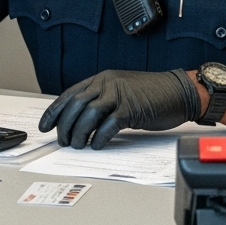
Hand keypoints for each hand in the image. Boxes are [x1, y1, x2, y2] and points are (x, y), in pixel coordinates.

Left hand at [39, 69, 200, 149]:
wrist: (179, 92)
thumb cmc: (152, 94)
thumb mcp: (121, 92)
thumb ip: (102, 101)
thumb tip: (81, 123)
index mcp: (102, 79)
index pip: (70, 94)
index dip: (54, 112)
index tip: (45, 127)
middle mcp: (108, 83)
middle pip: (75, 105)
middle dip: (64, 126)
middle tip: (63, 141)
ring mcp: (120, 95)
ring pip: (88, 114)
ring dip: (79, 133)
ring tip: (77, 145)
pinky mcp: (132, 108)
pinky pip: (109, 125)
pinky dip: (99, 137)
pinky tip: (97, 145)